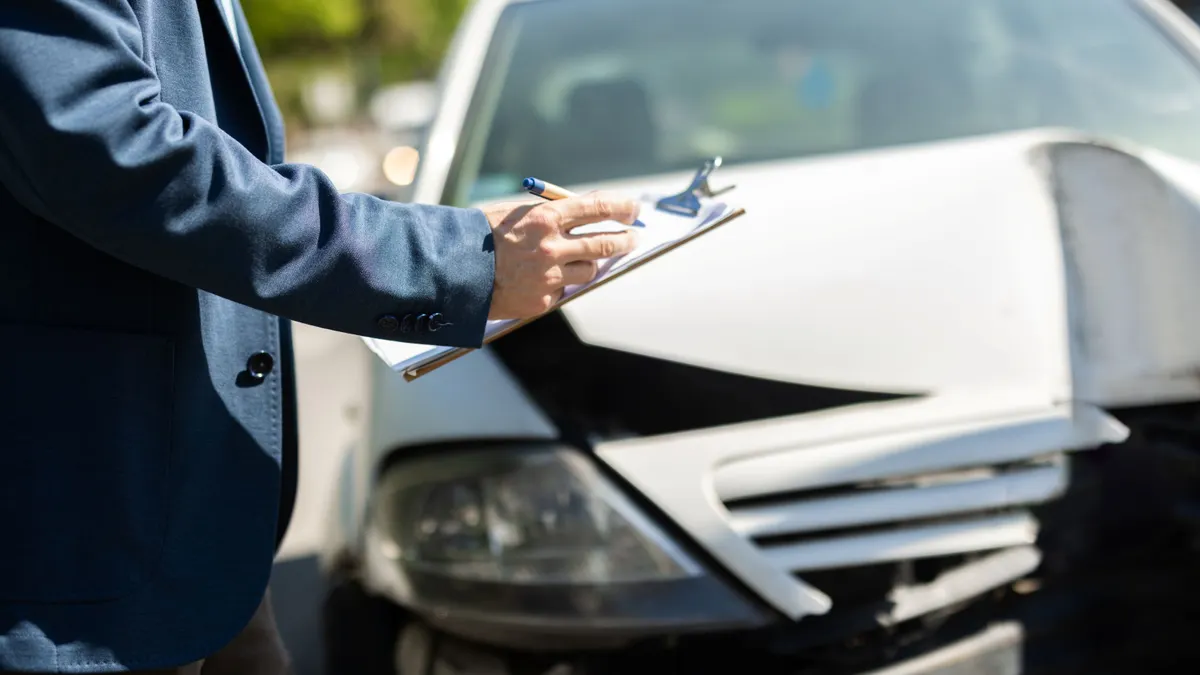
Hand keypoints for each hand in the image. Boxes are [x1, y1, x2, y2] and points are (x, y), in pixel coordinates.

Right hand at [483, 192, 639, 319]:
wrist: (454, 272)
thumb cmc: (484, 237)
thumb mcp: (517, 214)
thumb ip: (552, 215)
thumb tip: (588, 216)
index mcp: (546, 217)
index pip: (598, 208)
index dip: (622, 208)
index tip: (635, 210)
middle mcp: (552, 247)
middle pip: (605, 243)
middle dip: (626, 240)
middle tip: (634, 238)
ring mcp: (549, 277)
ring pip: (589, 270)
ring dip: (589, 264)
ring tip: (578, 259)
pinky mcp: (543, 300)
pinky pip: (563, 291)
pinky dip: (557, 285)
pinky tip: (536, 280)